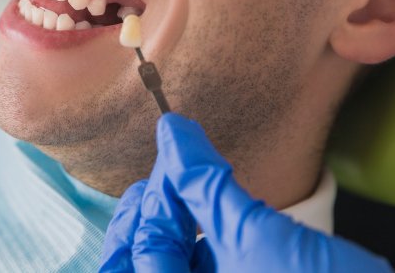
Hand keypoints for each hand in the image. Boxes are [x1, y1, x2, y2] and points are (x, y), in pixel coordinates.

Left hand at [99, 113, 393, 272]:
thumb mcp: (259, 235)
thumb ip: (206, 184)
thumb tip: (174, 135)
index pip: (142, 244)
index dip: (159, 191)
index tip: (177, 149)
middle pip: (136, 258)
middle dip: (149, 211)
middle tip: (173, 172)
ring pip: (163, 263)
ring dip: (169, 221)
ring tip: (189, 185)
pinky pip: (191, 267)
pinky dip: (192, 239)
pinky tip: (213, 212)